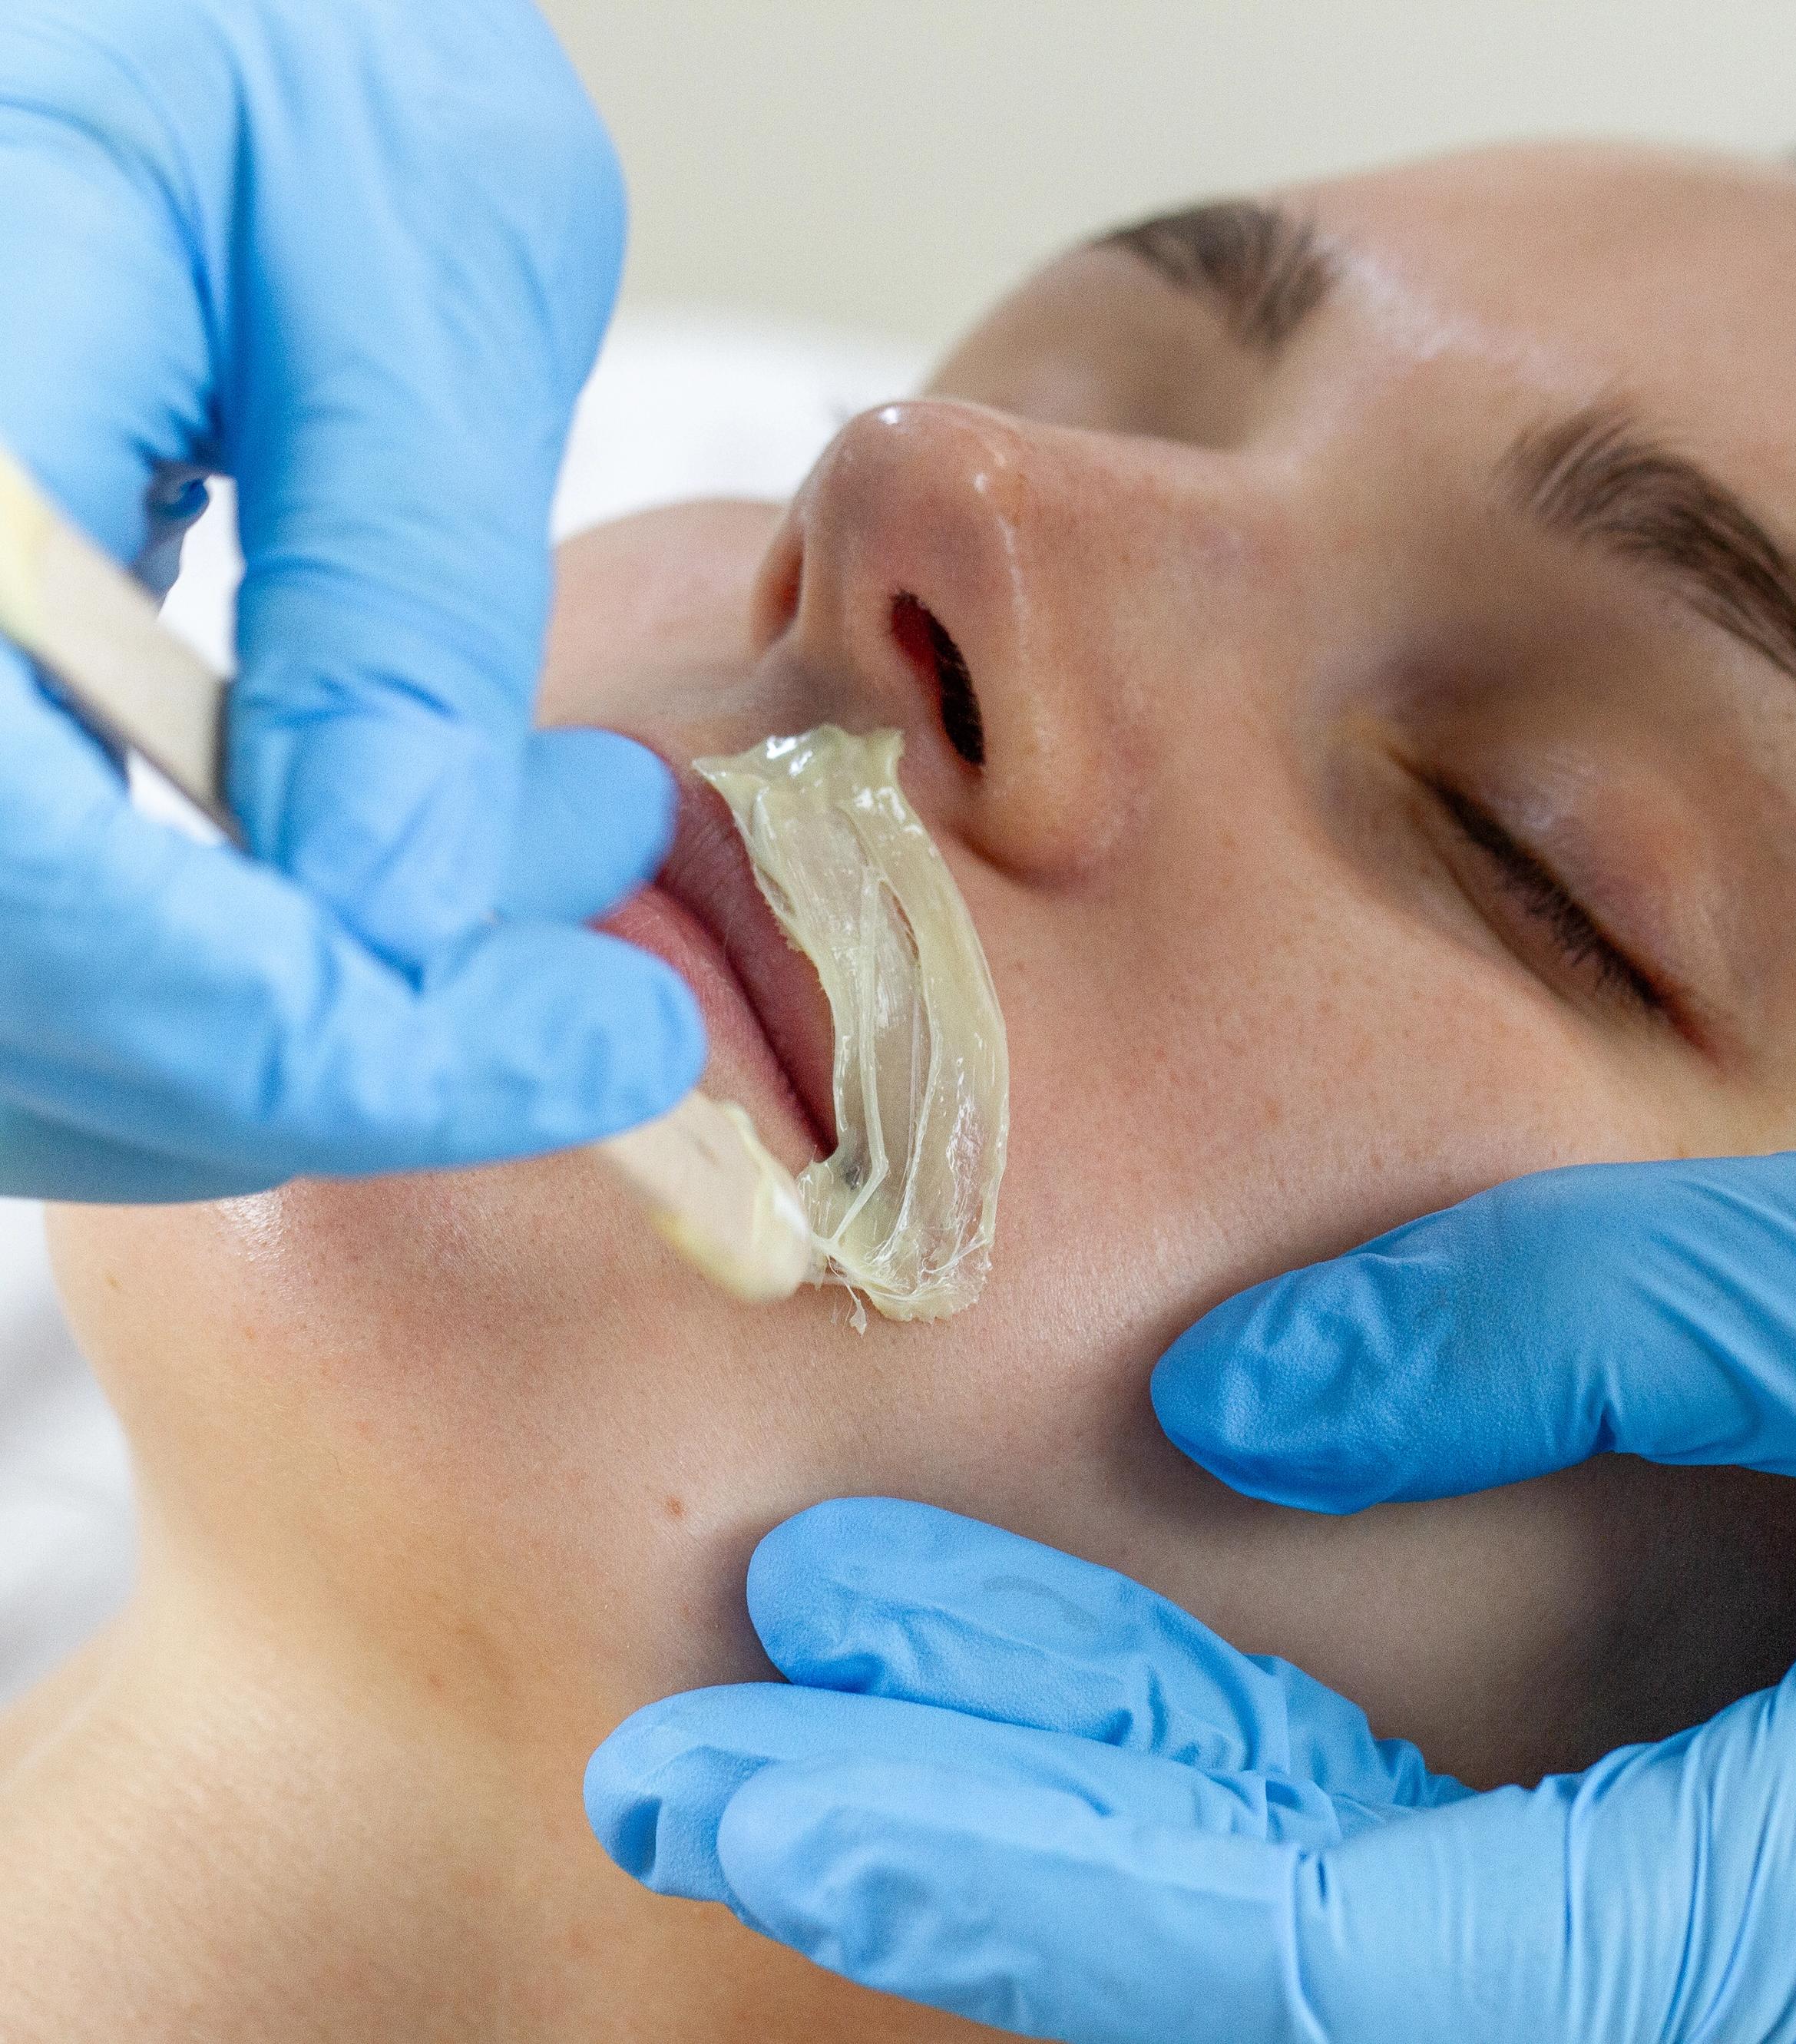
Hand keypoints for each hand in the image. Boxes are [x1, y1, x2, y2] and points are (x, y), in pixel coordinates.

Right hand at [0, 0, 700, 1202]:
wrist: (182, 8)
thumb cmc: (290, 27)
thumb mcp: (404, 249)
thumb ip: (387, 588)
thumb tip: (395, 907)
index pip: (31, 864)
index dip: (292, 1026)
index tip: (590, 1049)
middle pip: (22, 987)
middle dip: (332, 1063)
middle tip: (597, 1016)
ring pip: (20, 1007)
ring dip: (299, 1037)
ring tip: (550, 914)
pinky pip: (48, 923)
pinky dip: (240, 972)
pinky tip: (416, 885)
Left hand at [588, 1146, 1795, 2040]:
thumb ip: (1552, 1334)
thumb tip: (1226, 1412)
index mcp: (1776, 1936)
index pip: (1275, 1934)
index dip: (991, 1844)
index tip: (745, 1749)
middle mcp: (1719, 2005)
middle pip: (1238, 1969)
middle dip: (950, 1861)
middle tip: (688, 1767)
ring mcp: (1697, 1966)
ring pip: (1298, 1936)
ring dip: (1054, 1829)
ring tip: (823, 1723)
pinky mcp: (1695, 1898)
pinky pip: (1393, 1883)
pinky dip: (1206, 1809)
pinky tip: (1077, 1719)